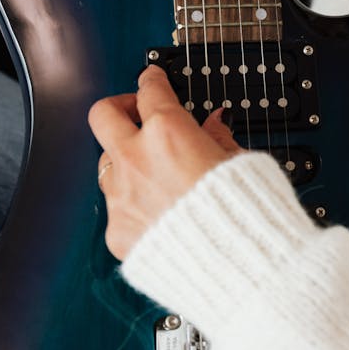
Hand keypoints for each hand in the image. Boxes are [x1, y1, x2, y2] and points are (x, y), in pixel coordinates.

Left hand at [88, 64, 241, 260]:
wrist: (238, 270)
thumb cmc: (245, 216)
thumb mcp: (242, 161)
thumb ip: (218, 137)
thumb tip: (213, 124)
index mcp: (170, 133)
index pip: (149, 90)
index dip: (151, 79)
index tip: (153, 79)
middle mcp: (137, 159)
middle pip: (103, 114)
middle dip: (118, 106)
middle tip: (136, 112)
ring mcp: (122, 197)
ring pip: (106, 163)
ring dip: (125, 160)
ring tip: (152, 171)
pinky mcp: (117, 232)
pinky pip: (117, 208)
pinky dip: (133, 204)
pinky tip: (157, 213)